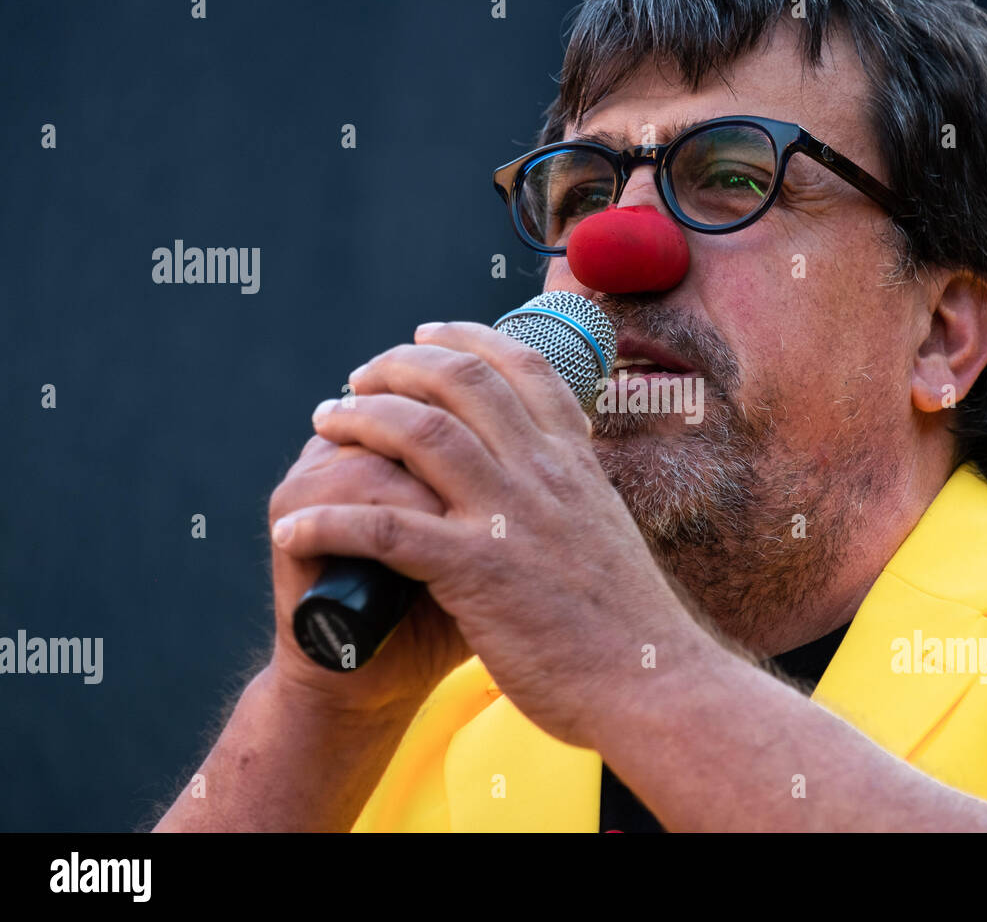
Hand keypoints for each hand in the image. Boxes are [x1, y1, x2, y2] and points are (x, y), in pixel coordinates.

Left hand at [269, 321, 702, 747]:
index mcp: (576, 464)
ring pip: (420, 433)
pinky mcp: (476, 572)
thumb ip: (571, 498)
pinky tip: (296, 525)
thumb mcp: (607, 534)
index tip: (426, 334)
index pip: (524, 369)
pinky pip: (385, 528)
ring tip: (325, 421)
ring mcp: (509, 518)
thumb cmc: (631, 625)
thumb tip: (552, 478)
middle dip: (399, 366)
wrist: (657, 685)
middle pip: (461, 382)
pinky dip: (330, 522)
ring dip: (359, 419)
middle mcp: (544, 475)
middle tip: (361, 378)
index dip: (468, 339)